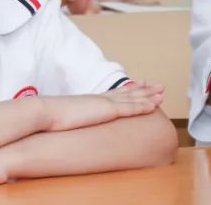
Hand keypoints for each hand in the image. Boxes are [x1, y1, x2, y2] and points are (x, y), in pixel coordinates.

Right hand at [40, 81, 163, 131]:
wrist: (47, 112)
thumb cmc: (52, 118)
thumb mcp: (66, 119)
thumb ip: (74, 120)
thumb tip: (71, 127)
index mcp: (93, 100)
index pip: (116, 93)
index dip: (130, 89)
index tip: (141, 84)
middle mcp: (101, 99)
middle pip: (128, 92)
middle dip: (145, 89)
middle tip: (159, 86)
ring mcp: (105, 104)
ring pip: (133, 98)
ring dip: (149, 95)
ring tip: (163, 92)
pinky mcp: (106, 110)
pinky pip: (130, 108)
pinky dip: (143, 106)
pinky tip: (154, 105)